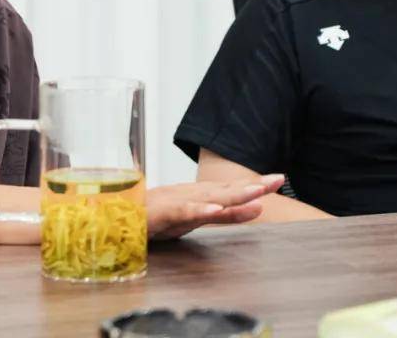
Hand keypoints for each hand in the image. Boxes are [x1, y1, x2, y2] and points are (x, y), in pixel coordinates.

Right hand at [147, 174, 284, 239]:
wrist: (118, 216)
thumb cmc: (157, 217)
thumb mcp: (197, 217)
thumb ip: (227, 215)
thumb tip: (259, 208)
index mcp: (201, 195)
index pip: (232, 189)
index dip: (255, 184)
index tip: (279, 179)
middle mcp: (191, 194)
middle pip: (225, 189)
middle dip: (251, 185)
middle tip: (277, 180)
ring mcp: (177, 203)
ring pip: (208, 198)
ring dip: (232, 194)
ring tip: (256, 192)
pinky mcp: (163, 214)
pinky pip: (183, 212)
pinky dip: (199, 210)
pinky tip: (215, 209)